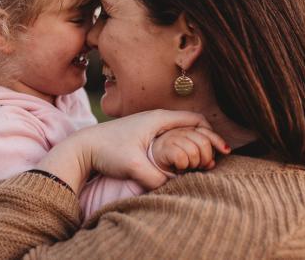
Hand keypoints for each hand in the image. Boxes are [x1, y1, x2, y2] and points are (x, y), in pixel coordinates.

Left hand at [36, 109, 212, 193]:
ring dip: (193, 144)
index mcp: (158, 118)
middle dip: (206, 140)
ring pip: (180, 131)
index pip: (195, 120)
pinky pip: (169, 137)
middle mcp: (155, 117)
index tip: (222, 150)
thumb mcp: (133, 165)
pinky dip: (181, 146)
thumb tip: (173, 187)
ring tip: (204, 161)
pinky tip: (182, 161)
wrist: (82, 147)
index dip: (212, 135)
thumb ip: (155, 177)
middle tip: (217, 158)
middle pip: (191, 125)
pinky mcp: (142, 134)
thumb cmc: (106, 151)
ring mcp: (149, 125)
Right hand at [151, 127, 229, 173]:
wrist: (144, 164)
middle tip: (198, 166)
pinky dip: (182, 166)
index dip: (218, 140)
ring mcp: (170, 138)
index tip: (226, 150)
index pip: (206, 132)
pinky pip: (181, 158)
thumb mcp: (189, 159)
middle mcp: (179, 131)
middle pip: (204, 142)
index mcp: (186, 131)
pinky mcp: (162, 148)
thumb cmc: (168, 163)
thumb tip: (212, 163)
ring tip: (185, 167)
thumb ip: (202, 157)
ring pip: (194, 151)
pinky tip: (177, 168)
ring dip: (193, 164)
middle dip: (205, 158)